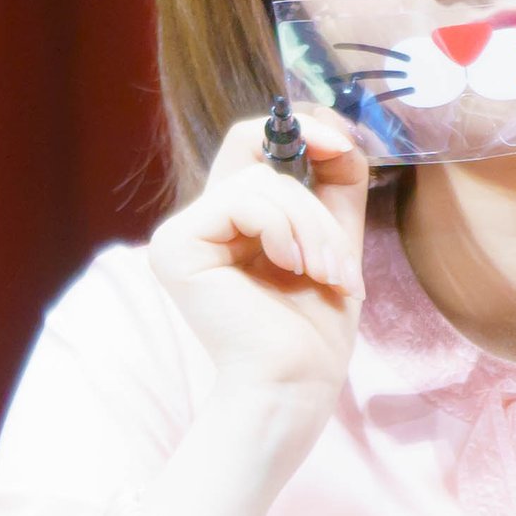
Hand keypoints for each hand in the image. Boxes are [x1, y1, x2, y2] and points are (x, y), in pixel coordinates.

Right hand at [148, 110, 369, 422]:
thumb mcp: (334, 238)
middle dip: (314, 205)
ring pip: (259, 180)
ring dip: (308, 226)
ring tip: (324, 275)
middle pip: (260, 160)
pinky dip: (280, 228)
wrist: (295, 386)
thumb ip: (335, 182)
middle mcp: (200, 223)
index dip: (296, 129)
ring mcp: (181, 233)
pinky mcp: (175, 247)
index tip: (340, 145)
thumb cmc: (314, 329)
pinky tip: (290, 268)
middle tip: (337, 261)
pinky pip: (241, 200)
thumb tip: (336, 133)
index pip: (251, 142)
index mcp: (232, 221)